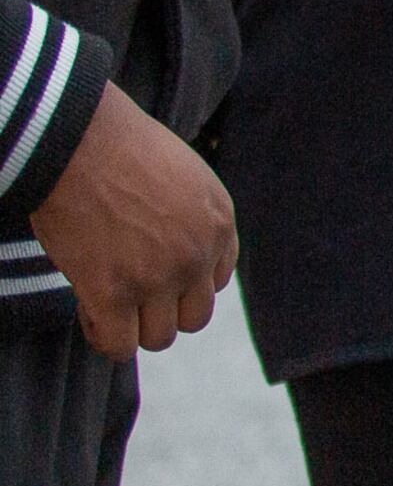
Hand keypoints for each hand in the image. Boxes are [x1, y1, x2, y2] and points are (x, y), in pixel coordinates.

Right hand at [26, 85, 234, 360]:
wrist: (79, 140)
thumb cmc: (120, 149)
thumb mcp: (185, 176)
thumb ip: (191, 217)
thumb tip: (171, 249)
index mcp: (220, 223)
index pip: (216, 282)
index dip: (182, 284)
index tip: (152, 273)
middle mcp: (197, 256)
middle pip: (194, 318)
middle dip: (162, 312)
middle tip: (128, 294)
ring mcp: (157, 278)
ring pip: (159, 338)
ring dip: (132, 328)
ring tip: (106, 303)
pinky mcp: (112, 294)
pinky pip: (118, 346)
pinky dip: (103, 337)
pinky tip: (88, 311)